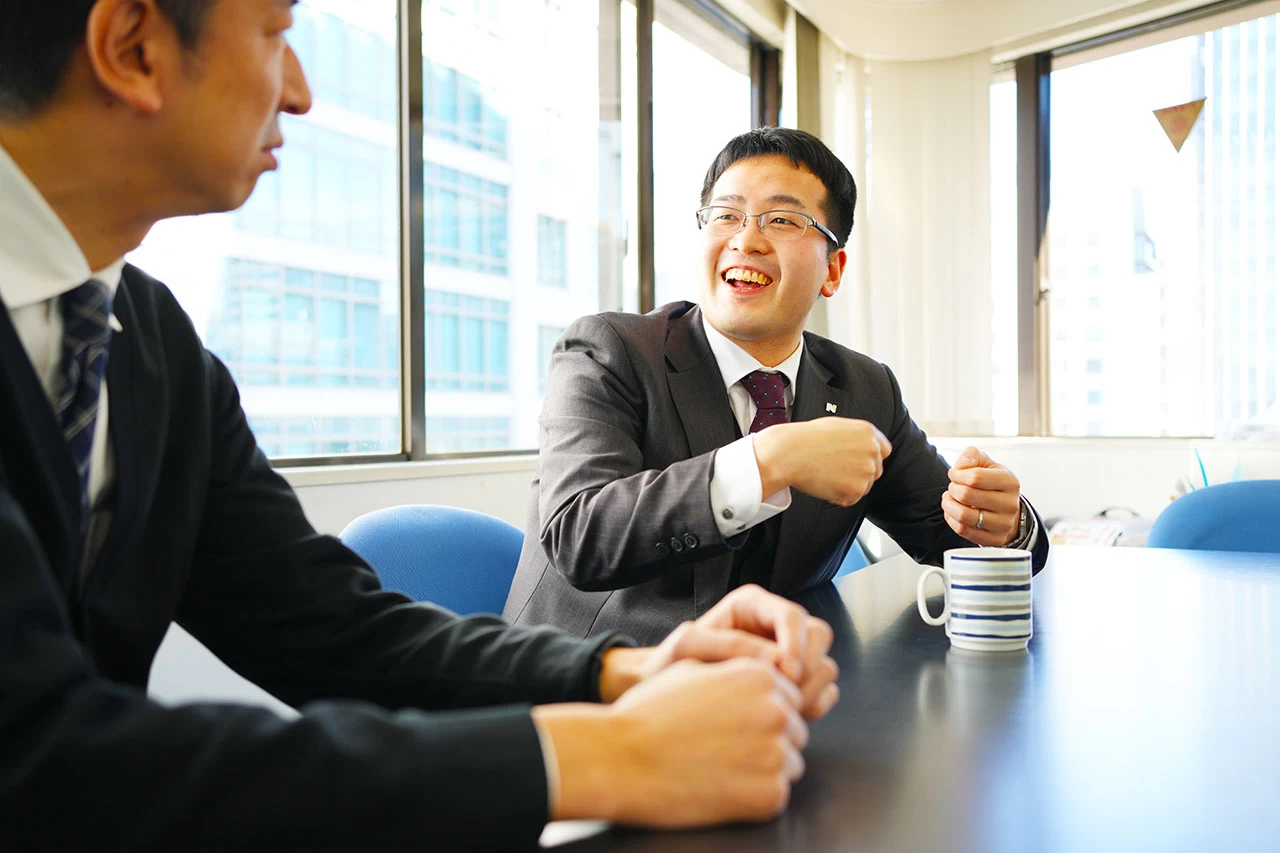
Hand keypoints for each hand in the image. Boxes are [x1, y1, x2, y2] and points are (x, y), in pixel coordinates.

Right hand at [536, 658, 808, 825]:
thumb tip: (760, 675)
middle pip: (794, 730)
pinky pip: (777, 796)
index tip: (735, 724)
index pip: (788, 696)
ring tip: (721, 769)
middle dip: (768, 740)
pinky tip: (721, 789)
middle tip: (726, 749)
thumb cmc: (649, 713)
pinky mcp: (769, 795)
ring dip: (764, 769)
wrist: (620, 758)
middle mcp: (776, 711)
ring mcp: (776, 754)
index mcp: (759, 677)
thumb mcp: (693, 669)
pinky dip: (754, 797)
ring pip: (790, 764)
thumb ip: (735, 671)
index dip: (761, 712)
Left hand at [599, 585, 838, 720]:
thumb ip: (732, 646)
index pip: (793, 616)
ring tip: (779, 709)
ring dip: (811, 689)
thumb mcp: (689, 645)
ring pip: (824, 665)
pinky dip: (814, 705)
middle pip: (819, 636)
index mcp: (752, 606)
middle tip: (785, 694)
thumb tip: (779, 661)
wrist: (663, 694)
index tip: (786, 674)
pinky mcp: (793, 685)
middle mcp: (774, 627)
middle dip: (808, 667)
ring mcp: (788, 656)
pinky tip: (786, 716)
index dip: (797, 643)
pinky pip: (823, 691)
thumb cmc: (670, 664)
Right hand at [753, 417, 892, 506]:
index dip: (869, 459)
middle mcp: (871, 450)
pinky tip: (825, 484)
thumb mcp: (836, 426)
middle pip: (875, 471)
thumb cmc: (804, 439)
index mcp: (867, 432)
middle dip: (857, 474)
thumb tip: (860, 447)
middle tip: (835, 471)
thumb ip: (855, 437)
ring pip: (864, 487)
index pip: (883, 451)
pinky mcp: (856, 488)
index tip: (857, 463)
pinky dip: (839, 497)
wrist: (788, 454)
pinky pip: (852, 499)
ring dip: (847, 486)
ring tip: (826, 475)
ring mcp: (866, 470)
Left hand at [942, 446, 1021, 545]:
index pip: (975, 477)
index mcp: (1010, 481)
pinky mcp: (995, 539)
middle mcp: (1010, 504)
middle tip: (953, 487)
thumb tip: (960, 467)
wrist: (1006, 508)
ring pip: (963, 515)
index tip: (954, 474)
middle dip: (953, 489)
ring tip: (949, 499)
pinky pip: (963, 530)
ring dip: (949, 505)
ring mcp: (1004, 524)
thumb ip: (972, 455)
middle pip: (966, 495)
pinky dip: (951, 519)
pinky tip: (952, 512)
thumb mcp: (985, 462)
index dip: (957, 475)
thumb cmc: (991, 482)